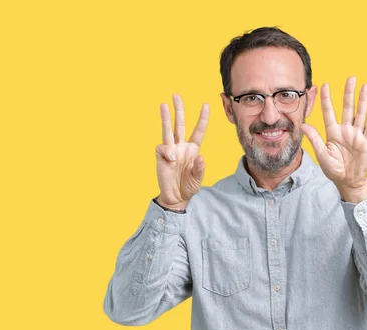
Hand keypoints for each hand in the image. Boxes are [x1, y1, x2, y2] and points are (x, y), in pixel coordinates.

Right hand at [155, 94, 208, 210]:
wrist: (176, 197)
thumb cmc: (188, 187)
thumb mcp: (198, 179)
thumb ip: (199, 169)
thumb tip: (200, 157)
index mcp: (193, 150)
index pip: (198, 131)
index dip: (202, 119)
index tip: (205, 105)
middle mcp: (181, 147)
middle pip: (180, 124)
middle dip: (179, 110)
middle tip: (176, 95)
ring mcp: (171, 151)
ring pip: (167, 130)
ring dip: (165, 118)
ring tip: (163, 104)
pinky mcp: (161, 157)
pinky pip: (162, 148)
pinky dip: (166, 152)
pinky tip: (170, 161)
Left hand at [301, 77, 366, 202]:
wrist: (347, 181)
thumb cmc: (333, 168)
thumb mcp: (321, 154)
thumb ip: (314, 139)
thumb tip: (304, 124)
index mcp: (332, 132)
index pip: (329, 112)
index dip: (326, 99)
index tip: (324, 85)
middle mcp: (345, 131)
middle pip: (347, 108)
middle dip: (348, 93)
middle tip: (351, 78)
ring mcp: (357, 135)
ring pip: (360, 114)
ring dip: (363, 100)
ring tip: (365, 86)